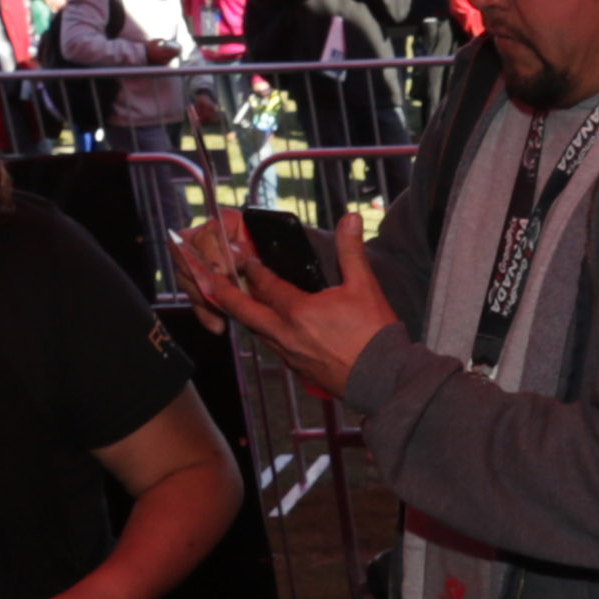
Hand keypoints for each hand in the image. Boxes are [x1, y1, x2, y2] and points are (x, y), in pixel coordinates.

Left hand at [171, 213, 390, 399]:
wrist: (385, 379)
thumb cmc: (374, 335)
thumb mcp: (364, 286)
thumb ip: (350, 250)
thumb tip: (351, 218)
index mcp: (298, 312)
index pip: (265, 285)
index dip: (252, 268)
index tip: (243, 257)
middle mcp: (286, 335)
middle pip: (244, 312)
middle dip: (225, 294)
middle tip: (212, 280)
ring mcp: (289, 355)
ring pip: (257, 332)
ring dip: (245, 314)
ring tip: (238, 301)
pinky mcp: (298, 370)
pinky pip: (273, 347)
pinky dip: (265, 333)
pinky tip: (270, 328)